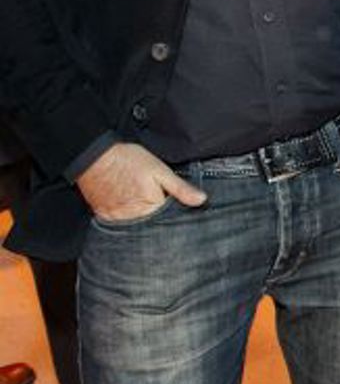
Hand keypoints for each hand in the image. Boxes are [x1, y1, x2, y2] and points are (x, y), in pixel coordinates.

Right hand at [76, 142, 206, 221]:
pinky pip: (119, 225)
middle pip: (152, 228)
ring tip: (145, 212)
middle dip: (160, 223)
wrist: (93, 155)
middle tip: (160, 212)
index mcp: (150, 209)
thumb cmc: (128, 160)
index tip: (179, 212)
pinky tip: (130, 211)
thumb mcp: (159, 170)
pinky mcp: (103, 216)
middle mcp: (131, 219)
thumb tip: (202, 201)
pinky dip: (127, 221)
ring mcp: (115, 220)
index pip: (169, 221)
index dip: (176, 216)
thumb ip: (180, 188)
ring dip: (143, 224)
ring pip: (135, 228)